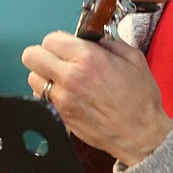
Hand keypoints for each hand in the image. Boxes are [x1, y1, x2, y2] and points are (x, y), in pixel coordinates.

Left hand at [21, 31, 172, 166]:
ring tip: (63, 80)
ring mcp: (62, 99)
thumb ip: (112, 44)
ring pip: (33, 78)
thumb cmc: (141, 99)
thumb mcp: (135, 60)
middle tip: (58, 60)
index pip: (51, 39)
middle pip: (32, 56)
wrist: (141, 133)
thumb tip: (97, 40)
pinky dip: (49, 95)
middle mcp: (71, 77)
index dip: (60, 41)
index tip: (67, 47)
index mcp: (89, 58)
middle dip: (44, 55)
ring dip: (44, 76)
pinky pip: (40, 99)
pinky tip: (67, 96)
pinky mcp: (60, 116)